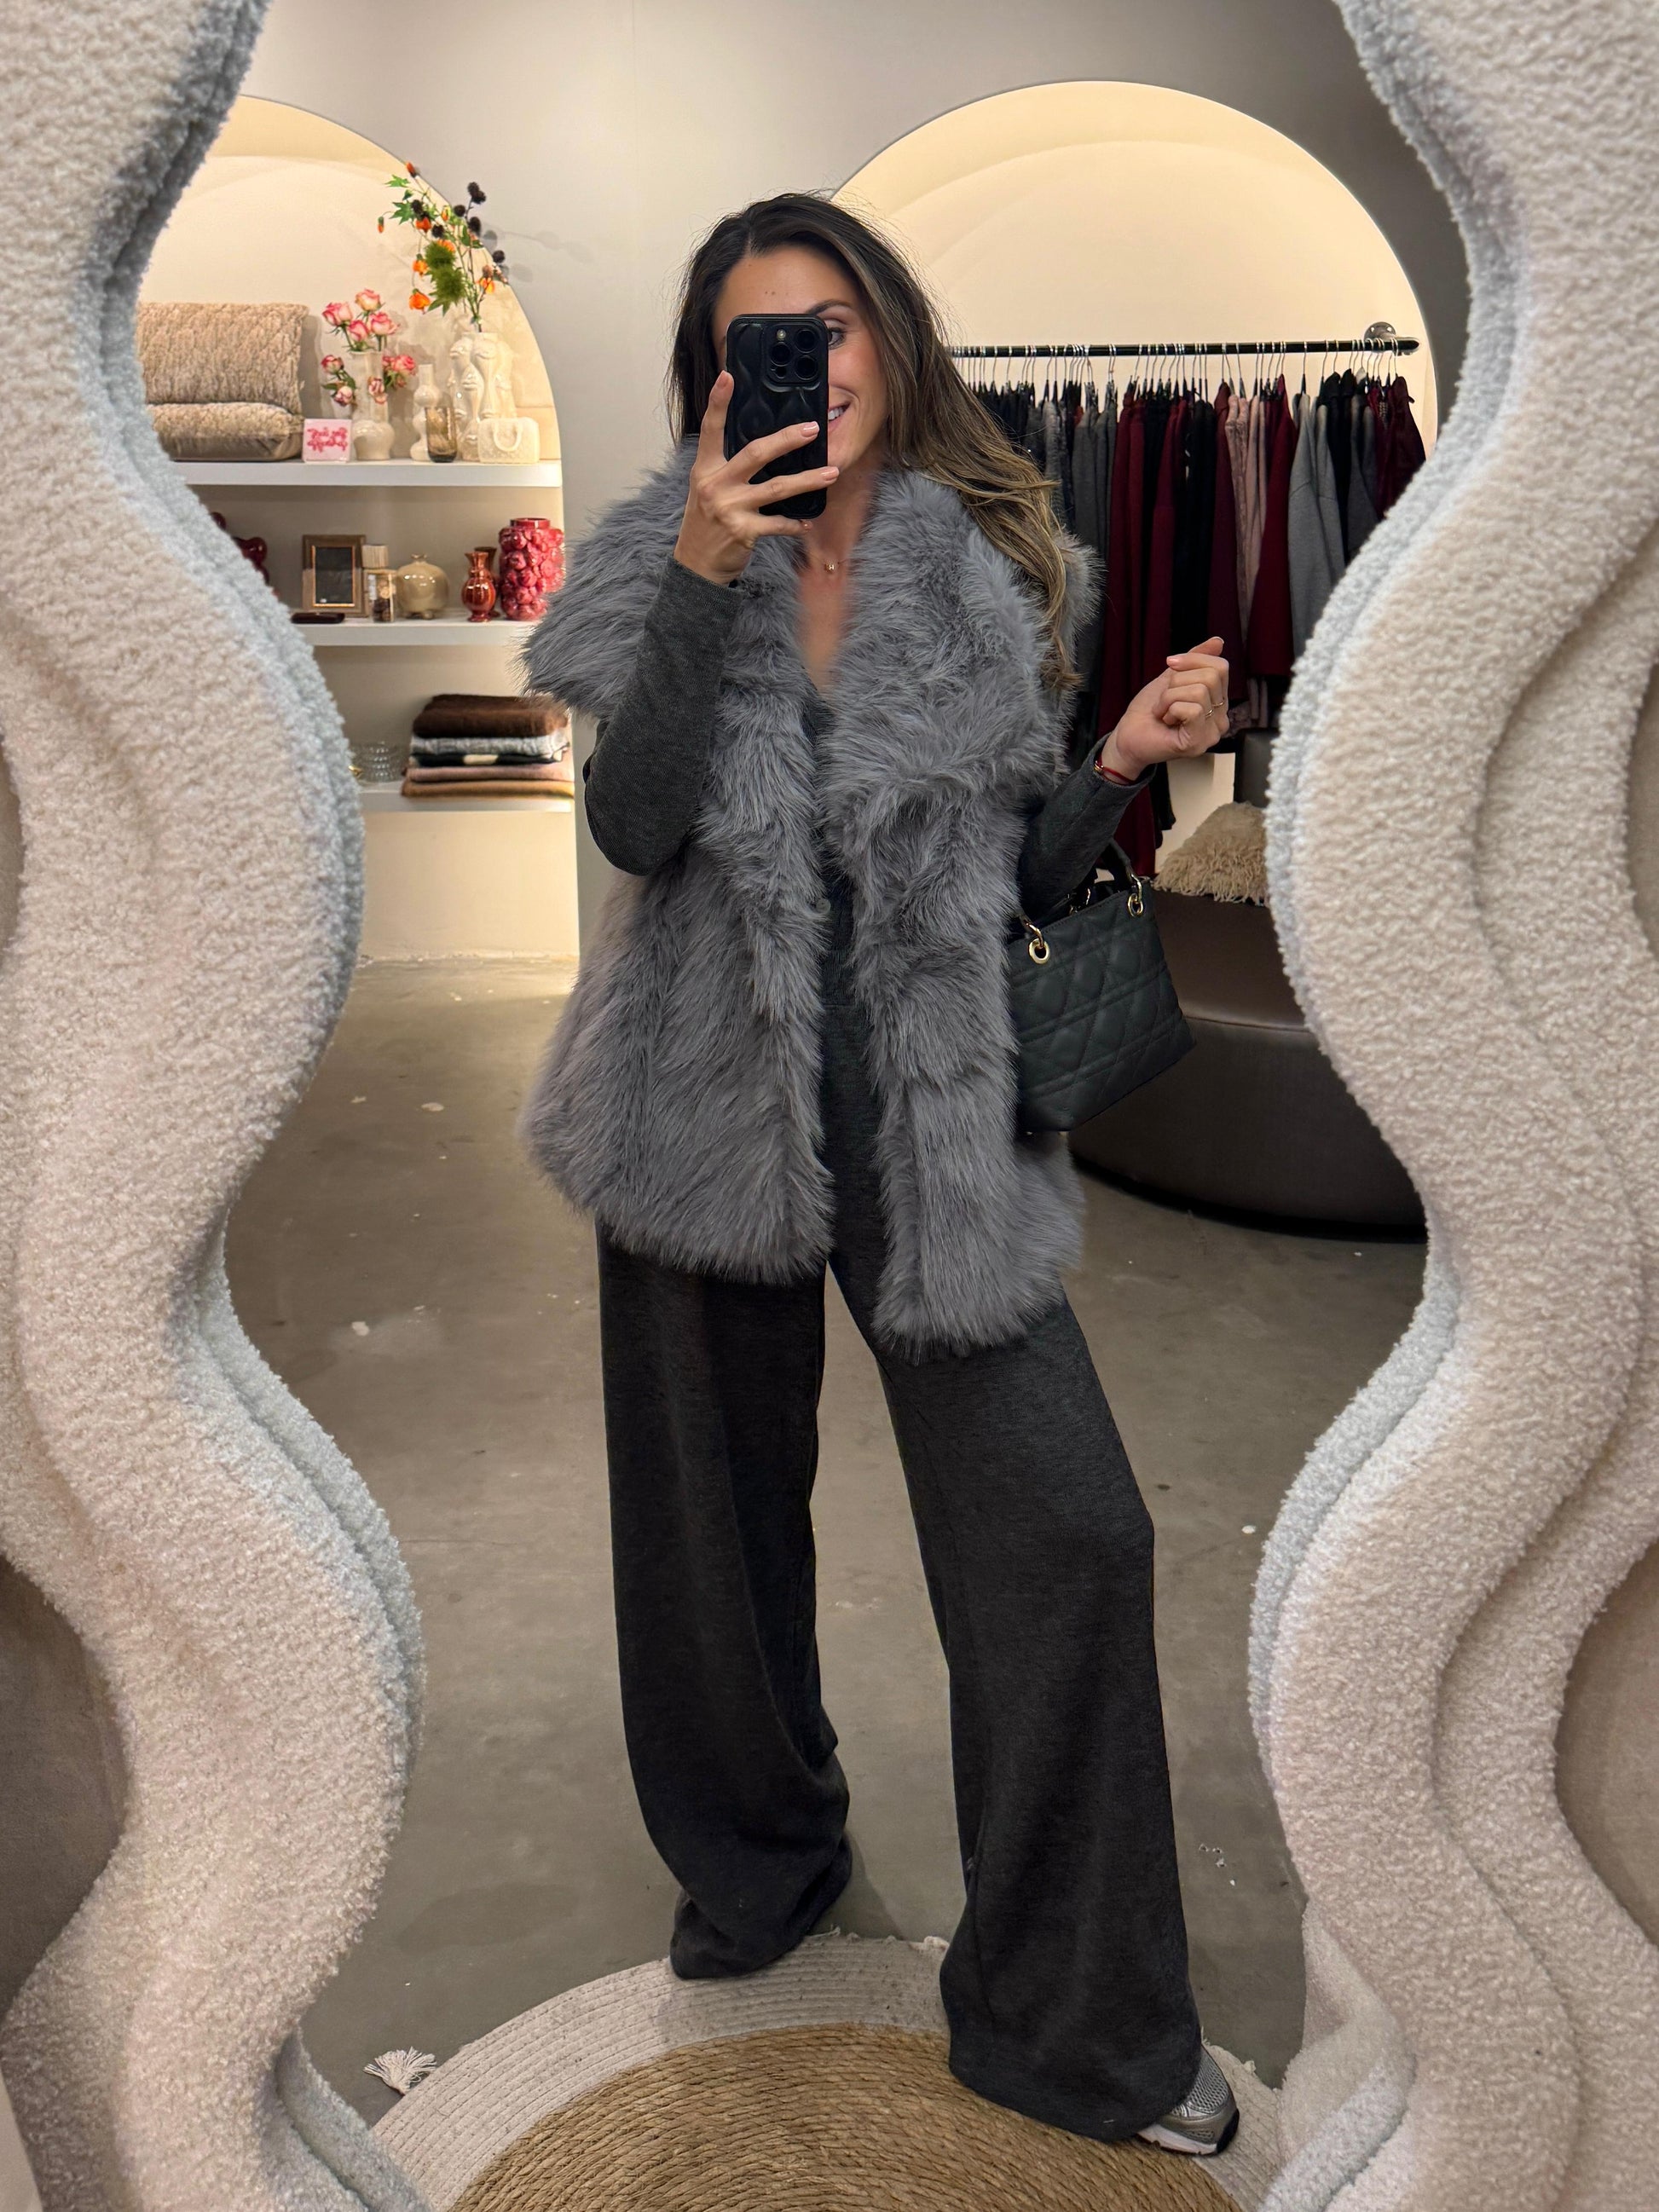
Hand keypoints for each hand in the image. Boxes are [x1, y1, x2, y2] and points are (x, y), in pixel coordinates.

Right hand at [673, 370, 839, 583]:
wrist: (696, 564)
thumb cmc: (706, 523)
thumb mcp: (708, 489)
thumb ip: (728, 468)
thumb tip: (763, 448)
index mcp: (705, 469)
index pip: (711, 430)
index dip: (718, 402)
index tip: (728, 377)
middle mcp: (715, 485)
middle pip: (755, 454)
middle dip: (787, 440)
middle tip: (812, 429)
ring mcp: (730, 508)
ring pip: (776, 489)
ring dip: (807, 481)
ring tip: (831, 473)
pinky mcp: (743, 532)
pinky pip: (778, 524)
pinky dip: (794, 523)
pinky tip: (808, 521)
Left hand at [1098, 637, 1229, 778]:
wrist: (1127, 736)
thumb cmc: (1148, 711)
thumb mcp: (1171, 678)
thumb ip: (1195, 661)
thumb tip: (1217, 641)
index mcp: (1217, 702)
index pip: (1221, 667)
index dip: (1193, 660)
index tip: (1170, 665)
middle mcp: (1220, 719)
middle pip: (1211, 677)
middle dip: (1178, 681)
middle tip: (1163, 698)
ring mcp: (1211, 733)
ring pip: (1200, 692)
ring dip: (1170, 697)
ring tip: (1162, 711)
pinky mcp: (1197, 743)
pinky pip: (1193, 710)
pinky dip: (1171, 709)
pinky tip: (1165, 720)